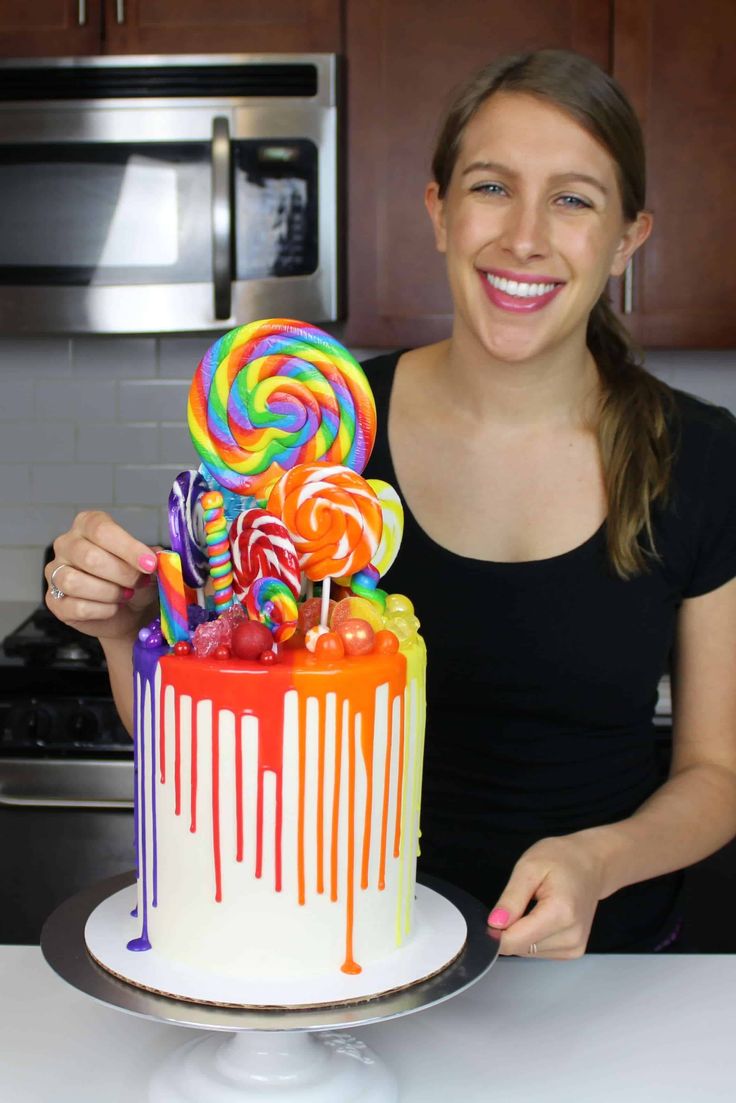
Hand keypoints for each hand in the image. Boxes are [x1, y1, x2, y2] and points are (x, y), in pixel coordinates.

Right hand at [45, 510, 159, 642]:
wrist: (129, 612)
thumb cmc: (135, 579)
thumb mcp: (148, 564)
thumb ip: (152, 557)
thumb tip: (159, 557)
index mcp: (88, 524)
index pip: (101, 529)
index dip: (128, 548)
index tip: (150, 564)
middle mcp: (67, 544)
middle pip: (89, 557)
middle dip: (122, 574)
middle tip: (140, 582)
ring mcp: (55, 572)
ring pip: (75, 582)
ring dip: (109, 592)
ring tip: (126, 595)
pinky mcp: (54, 601)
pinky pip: (75, 606)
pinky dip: (102, 610)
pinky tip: (113, 608)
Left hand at [487, 833, 607, 958]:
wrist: (591, 864)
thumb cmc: (561, 859)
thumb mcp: (528, 867)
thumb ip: (511, 898)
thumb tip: (495, 925)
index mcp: (561, 912)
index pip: (516, 941)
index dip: (496, 932)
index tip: (494, 915)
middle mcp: (571, 935)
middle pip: (520, 948)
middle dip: (510, 929)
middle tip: (519, 901)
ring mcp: (575, 946)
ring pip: (527, 951)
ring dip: (521, 932)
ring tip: (534, 906)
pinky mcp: (574, 951)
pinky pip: (539, 952)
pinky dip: (533, 936)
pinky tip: (541, 916)